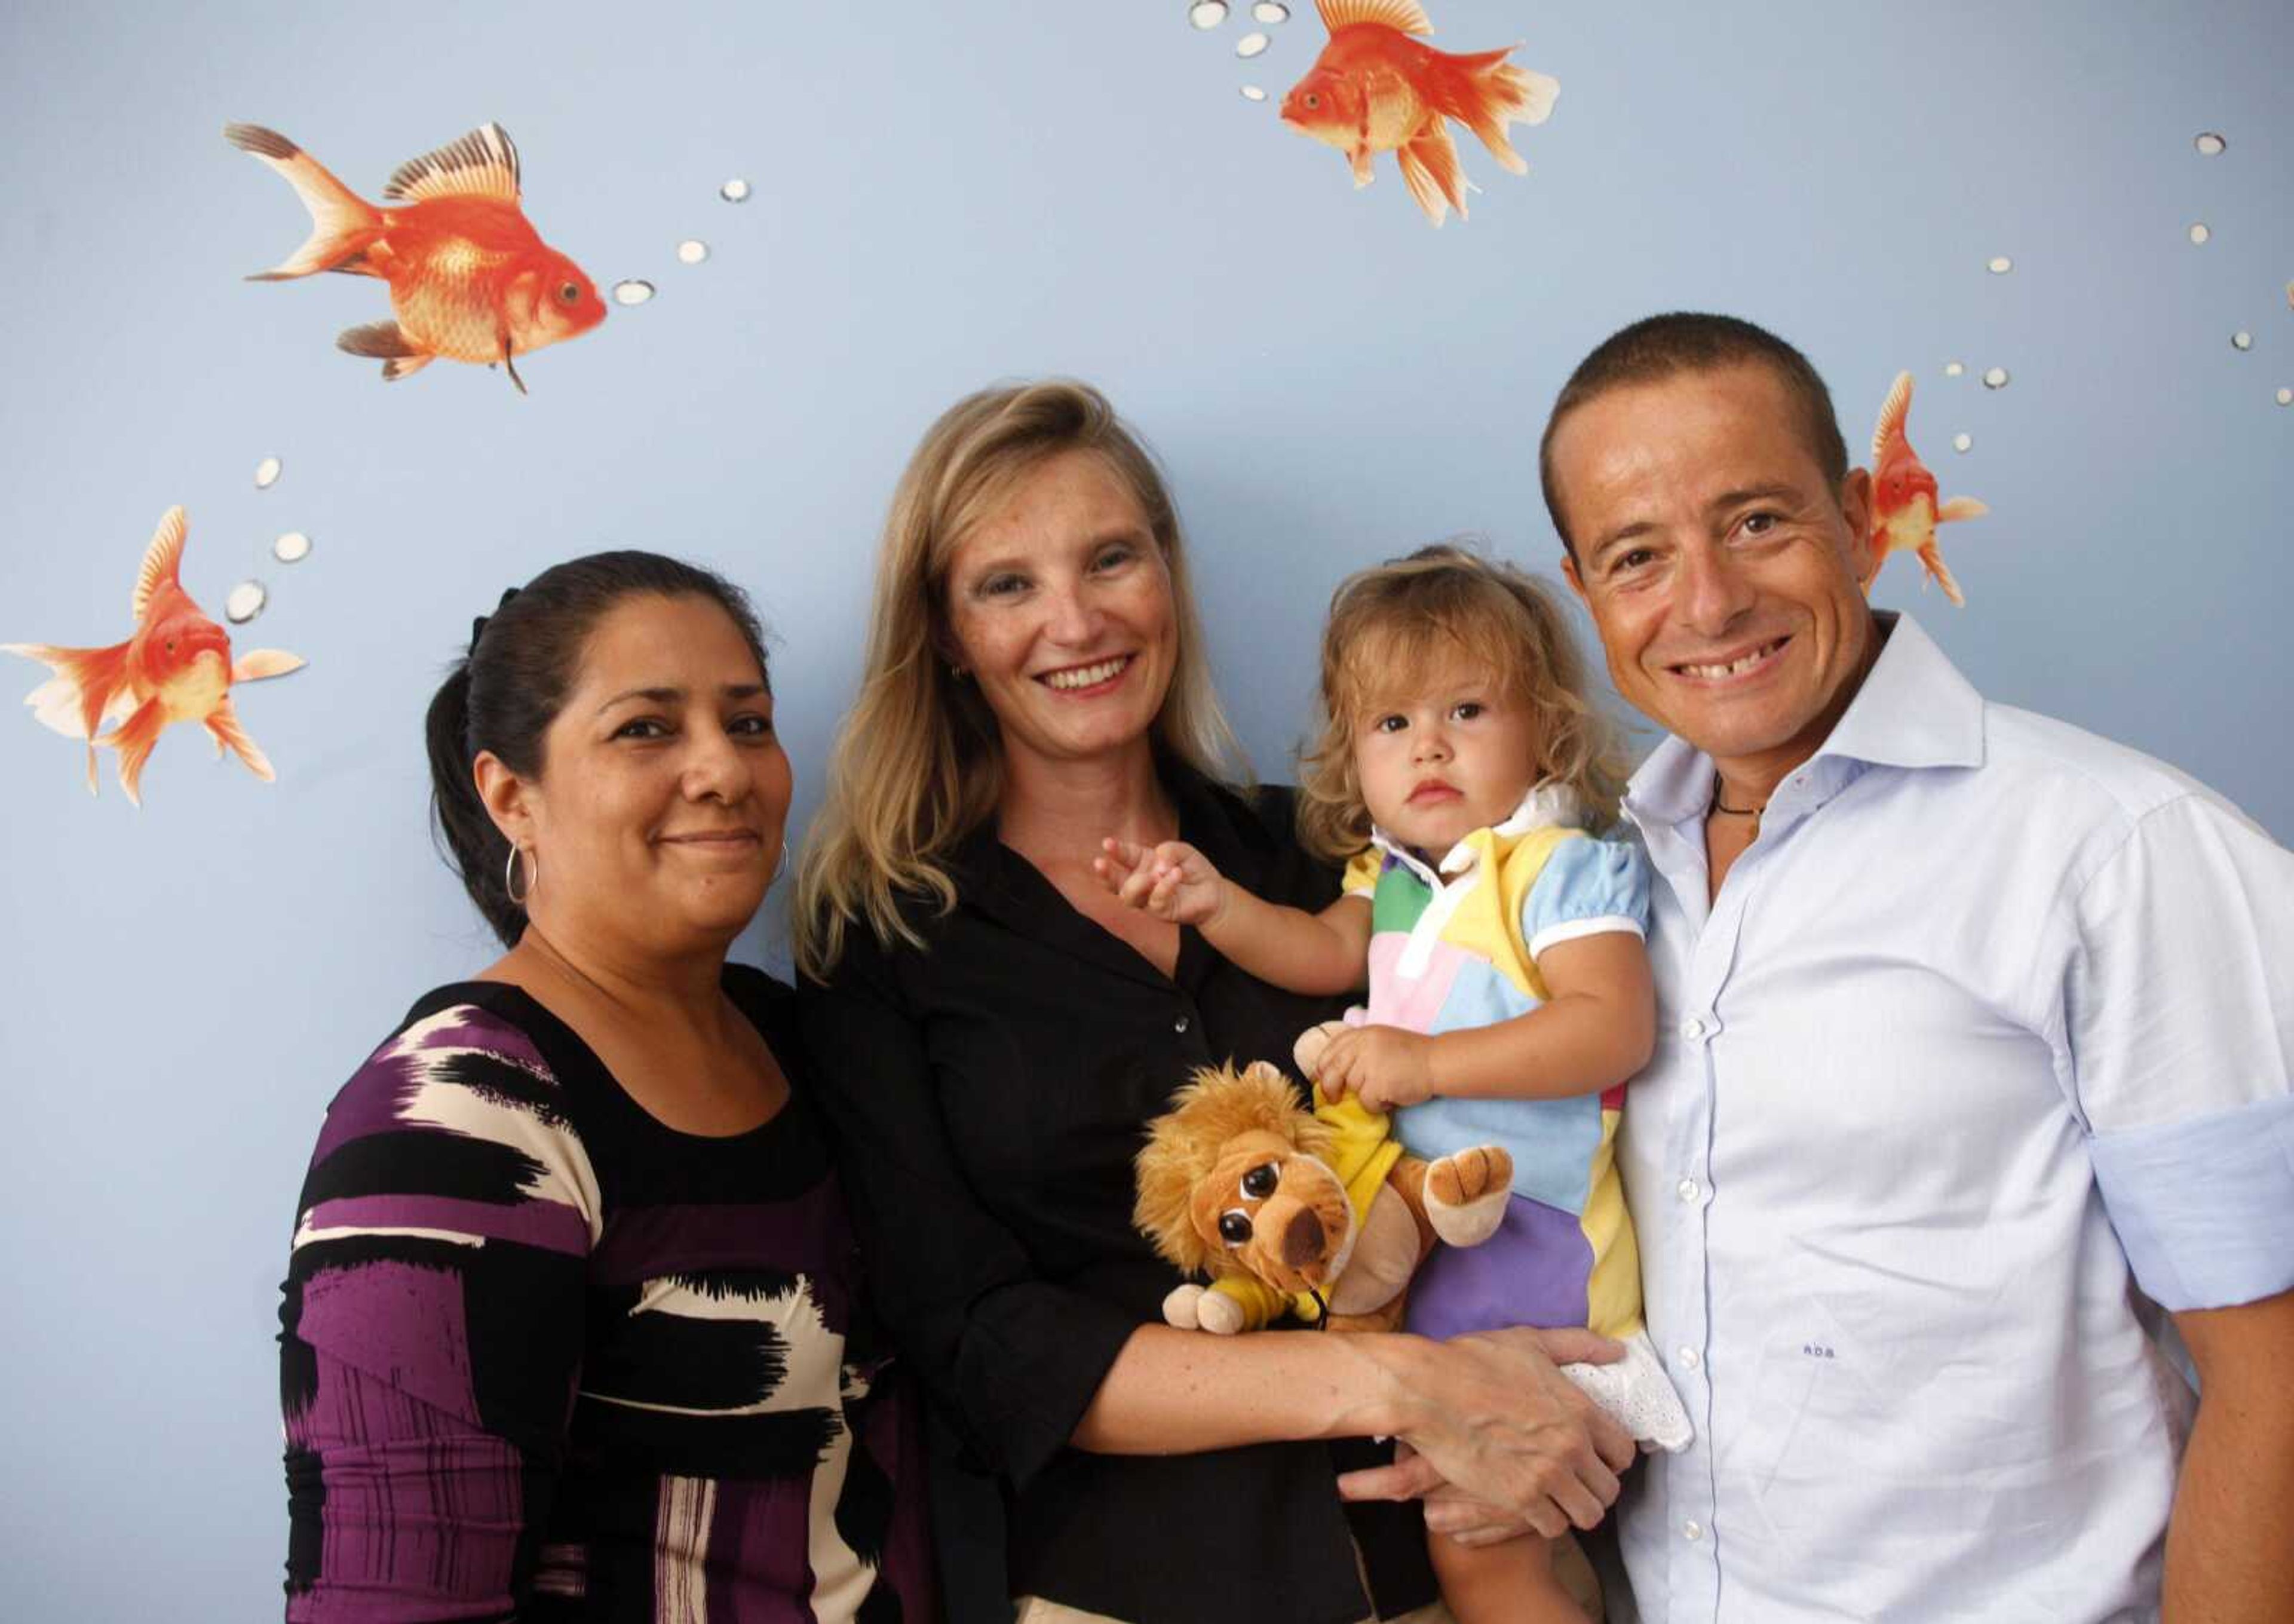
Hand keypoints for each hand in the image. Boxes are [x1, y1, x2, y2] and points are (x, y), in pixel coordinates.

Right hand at [1094, 837, 1226, 926]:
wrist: (1213, 891)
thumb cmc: (1193, 869)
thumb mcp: (1183, 850)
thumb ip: (1168, 850)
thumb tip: (1157, 864)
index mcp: (1140, 863)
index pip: (1122, 856)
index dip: (1114, 850)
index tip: (1107, 843)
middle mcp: (1139, 882)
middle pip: (1114, 882)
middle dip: (1105, 873)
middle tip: (1100, 863)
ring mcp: (1147, 899)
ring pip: (1128, 896)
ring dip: (1137, 883)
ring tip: (1155, 875)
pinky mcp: (1160, 911)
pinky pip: (1155, 901)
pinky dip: (1164, 886)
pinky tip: (1175, 875)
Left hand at [1313, 1023, 1434, 1109]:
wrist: (1437, 1062)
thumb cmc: (1413, 1054)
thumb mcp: (1381, 1041)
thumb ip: (1359, 1050)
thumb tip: (1333, 1071)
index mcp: (1362, 1034)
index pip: (1330, 1050)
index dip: (1323, 1067)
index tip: (1324, 1079)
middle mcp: (1362, 1046)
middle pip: (1332, 1070)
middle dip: (1329, 1087)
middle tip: (1334, 1099)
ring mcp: (1369, 1064)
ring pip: (1352, 1088)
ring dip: (1366, 1095)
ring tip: (1385, 1090)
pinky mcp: (1377, 1083)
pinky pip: (1366, 1102)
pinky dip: (1377, 1106)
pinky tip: (1391, 1098)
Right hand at [1340, 1327, 1633, 1538]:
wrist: (1427, 1391)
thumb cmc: (1474, 1361)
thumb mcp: (1529, 1342)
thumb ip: (1578, 1344)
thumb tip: (1618, 1349)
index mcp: (1580, 1409)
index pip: (1624, 1452)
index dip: (1613, 1458)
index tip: (1595, 1458)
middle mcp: (1571, 1446)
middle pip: (1610, 1490)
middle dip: (1595, 1487)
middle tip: (1575, 1482)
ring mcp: (1547, 1475)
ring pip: (1588, 1515)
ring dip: (1574, 1509)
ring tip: (1557, 1499)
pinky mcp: (1518, 1498)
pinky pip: (1554, 1527)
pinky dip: (1546, 1520)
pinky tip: (1532, 1505)